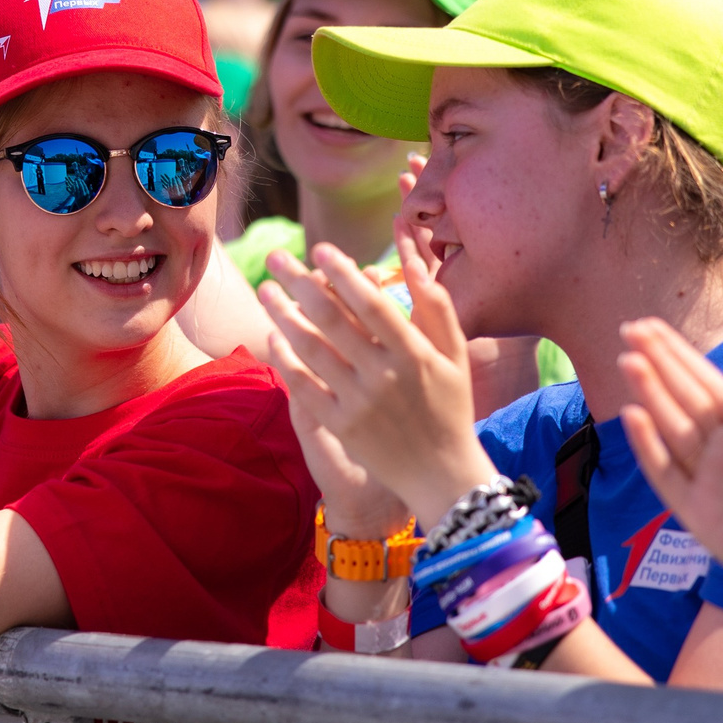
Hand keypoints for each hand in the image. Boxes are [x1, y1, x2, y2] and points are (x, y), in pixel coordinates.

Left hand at [256, 234, 487, 526]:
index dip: (343, 273)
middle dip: (300, 283)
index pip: (371, 304)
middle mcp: (384, 377)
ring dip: (283, 315)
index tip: (320, 249)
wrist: (440, 474)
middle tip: (277, 257)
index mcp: (414, 354)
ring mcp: (359, 403)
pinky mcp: (341, 427)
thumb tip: (415, 265)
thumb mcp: (456, 356)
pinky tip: (274, 336)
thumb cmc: (450, 406)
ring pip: (311, 350)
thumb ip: (438, 309)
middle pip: (332, 319)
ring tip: (266, 290)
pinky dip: (286, 359)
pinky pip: (304, 387)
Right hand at [618, 317, 722, 640]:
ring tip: (630, 360)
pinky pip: (668, 475)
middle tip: (630, 328)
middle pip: (683, 398)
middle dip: (658, 364)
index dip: (681, 356)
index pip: (707, 384)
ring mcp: (708, 481)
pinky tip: (634, 417)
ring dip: (651, 395)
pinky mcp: (698, 513)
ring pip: (672, 428)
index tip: (653, 327)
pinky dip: (650, 448)